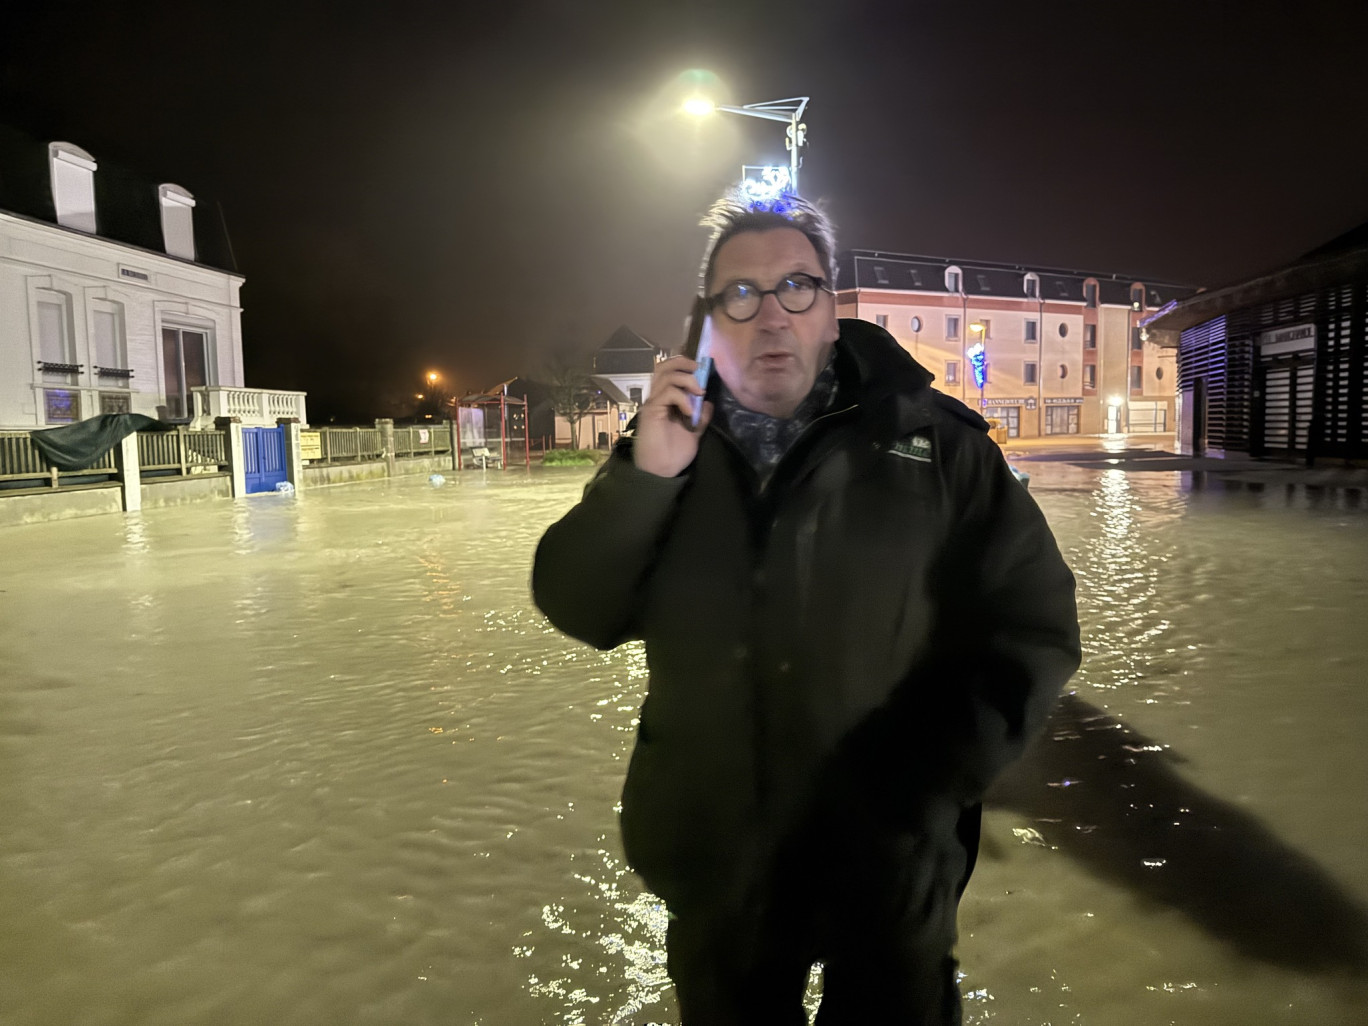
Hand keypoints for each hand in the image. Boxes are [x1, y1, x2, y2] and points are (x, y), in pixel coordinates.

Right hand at [632, 356, 713, 477]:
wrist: (661, 471)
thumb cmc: (673, 454)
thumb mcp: (693, 432)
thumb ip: (700, 417)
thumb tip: (708, 402)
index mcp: (665, 400)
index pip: (670, 372)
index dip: (684, 366)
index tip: (702, 370)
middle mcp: (657, 398)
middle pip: (663, 366)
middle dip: (682, 362)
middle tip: (699, 370)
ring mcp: (653, 403)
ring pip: (666, 375)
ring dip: (686, 379)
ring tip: (698, 391)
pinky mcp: (651, 411)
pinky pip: (667, 393)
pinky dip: (682, 397)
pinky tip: (689, 411)